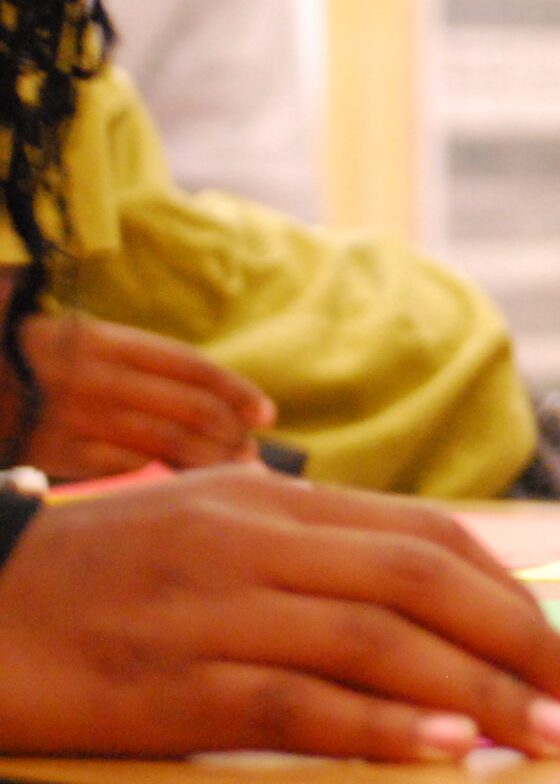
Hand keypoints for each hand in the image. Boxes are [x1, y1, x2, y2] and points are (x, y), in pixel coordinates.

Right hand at [0, 464, 559, 759]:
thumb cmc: (97, 576)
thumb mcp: (213, 531)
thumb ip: (311, 552)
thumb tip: (422, 594)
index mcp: (277, 500)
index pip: (430, 539)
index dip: (515, 594)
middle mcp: (258, 543)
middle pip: (426, 583)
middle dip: (528, 641)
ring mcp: (215, 611)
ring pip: (378, 642)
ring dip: (482, 690)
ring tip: (553, 733)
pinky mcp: (170, 686)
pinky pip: (293, 703)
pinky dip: (379, 725)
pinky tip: (445, 746)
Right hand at [3, 314, 274, 480]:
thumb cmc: (28, 360)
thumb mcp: (77, 340)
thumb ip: (133, 360)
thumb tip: (205, 390)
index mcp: (105, 340)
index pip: (190, 366)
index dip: (235, 391)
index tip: (265, 414)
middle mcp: (96, 375)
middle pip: (185, 407)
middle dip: (230, 432)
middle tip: (254, 451)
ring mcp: (74, 415)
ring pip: (161, 440)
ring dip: (207, 458)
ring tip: (236, 471)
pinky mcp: (51, 450)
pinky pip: (120, 466)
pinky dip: (158, 475)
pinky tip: (184, 485)